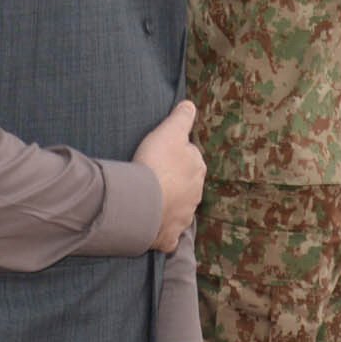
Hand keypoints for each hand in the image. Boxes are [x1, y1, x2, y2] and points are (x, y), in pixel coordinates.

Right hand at [132, 99, 204, 252]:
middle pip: (187, 185)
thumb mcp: (169, 131)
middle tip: (154, 177)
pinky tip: (155, 230)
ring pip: (179, 209)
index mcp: (197, 168)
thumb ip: (182, 118)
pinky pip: (169, 236)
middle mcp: (195, 194)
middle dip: (176, 182)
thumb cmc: (156, 164)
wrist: (143, 201)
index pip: (191, 158)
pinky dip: (164, 234)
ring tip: (150, 200)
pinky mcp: (169, 236)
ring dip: (169, 205)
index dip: (177, 155)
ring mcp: (183, 217)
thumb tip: (191, 105)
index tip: (163, 155)